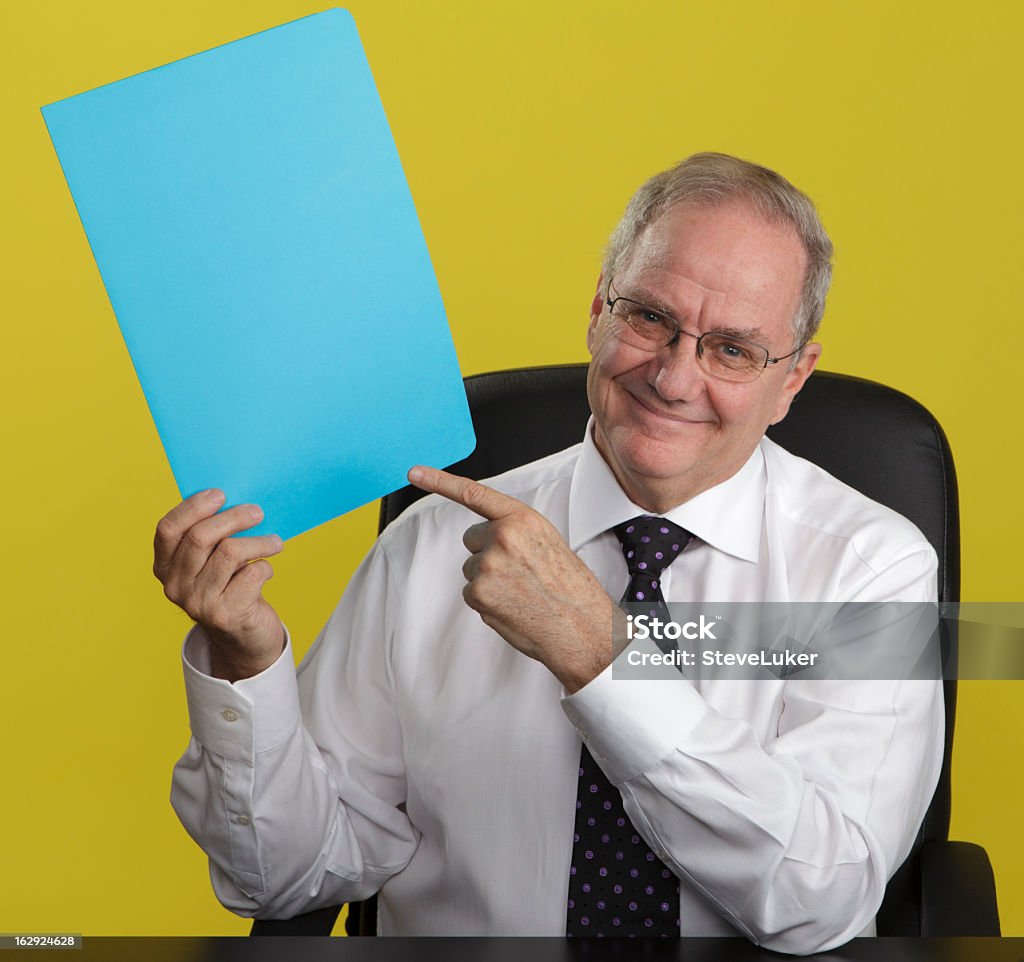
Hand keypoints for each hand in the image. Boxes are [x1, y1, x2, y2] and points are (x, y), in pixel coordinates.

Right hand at [153, 488, 285, 681]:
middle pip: (200, 537)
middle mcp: (174, 586)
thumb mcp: (210, 562)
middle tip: (257, 511)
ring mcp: (198, 603)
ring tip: (275, 542)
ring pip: (230, 552)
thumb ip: (211, 537)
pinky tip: (265, 571)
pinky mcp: (225, 615)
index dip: (193, 507)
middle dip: (234, 517)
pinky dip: (265, 567)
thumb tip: (235, 499)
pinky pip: (252, 574)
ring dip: (259, 542)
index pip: (168, 529)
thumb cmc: (229, 586)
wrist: (243, 637)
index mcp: (164, 567)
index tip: (220, 494)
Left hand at [408, 465, 616, 691]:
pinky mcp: (478, 593)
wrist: (581, 628)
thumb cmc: (570, 588)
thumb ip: (517, 531)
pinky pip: (471, 592)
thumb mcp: (548, 542)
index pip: (474, 494)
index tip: (415, 473)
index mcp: (523, 519)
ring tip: (521, 592)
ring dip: (489, 580)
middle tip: (518, 572)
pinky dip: (487, 601)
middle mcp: (502, 537)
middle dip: (487, 552)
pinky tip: (513, 606)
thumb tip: (491, 536)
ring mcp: (487, 565)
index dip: (440, 481)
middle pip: (472, 539)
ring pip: (472, 568)